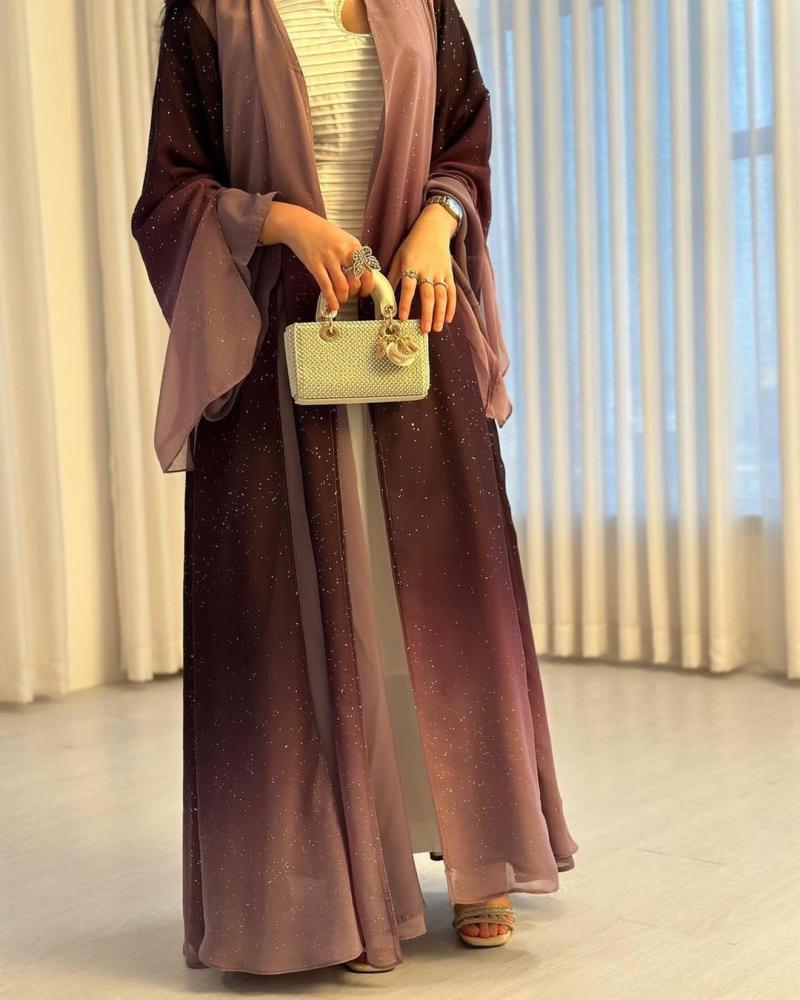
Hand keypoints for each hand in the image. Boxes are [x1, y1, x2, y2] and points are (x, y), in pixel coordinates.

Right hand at [259, 201, 374, 311]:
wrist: (299, 224)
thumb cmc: (321, 232)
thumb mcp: (343, 239)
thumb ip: (352, 255)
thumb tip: (360, 275)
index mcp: (353, 245)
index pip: (368, 271)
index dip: (367, 286)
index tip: (365, 292)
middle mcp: (343, 251)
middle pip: (356, 281)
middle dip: (353, 293)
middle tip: (350, 295)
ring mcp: (329, 258)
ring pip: (342, 286)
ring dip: (343, 297)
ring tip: (340, 299)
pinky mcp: (315, 264)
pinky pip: (326, 286)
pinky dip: (331, 299)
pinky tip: (332, 305)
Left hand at [385, 203, 457, 332]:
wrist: (433, 228)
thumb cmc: (412, 245)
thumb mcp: (399, 258)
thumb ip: (393, 277)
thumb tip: (384, 297)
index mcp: (411, 265)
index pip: (408, 287)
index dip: (405, 303)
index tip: (403, 318)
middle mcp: (426, 270)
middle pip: (428, 294)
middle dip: (427, 313)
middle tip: (424, 329)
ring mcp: (440, 272)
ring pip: (442, 295)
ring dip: (440, 313)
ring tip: (437, 328)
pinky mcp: (449, 273)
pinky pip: (452, 292)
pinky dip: (451, 306)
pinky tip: (448, 319)